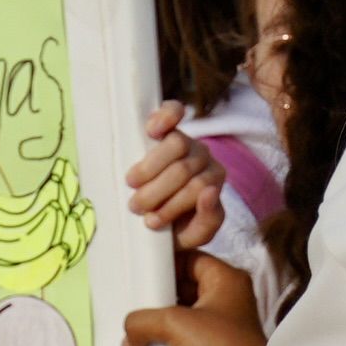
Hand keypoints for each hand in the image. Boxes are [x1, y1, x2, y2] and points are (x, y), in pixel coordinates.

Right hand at [122, 262, 269, 345]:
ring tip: (131, 323)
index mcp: (226, 279)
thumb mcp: (176, 323)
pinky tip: (141, 343)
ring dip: (158, 319)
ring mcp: (218, 323)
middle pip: (183, 285)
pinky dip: (164, 338)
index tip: (138, 270)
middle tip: (129, 299)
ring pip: (180, 311)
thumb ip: (144, 320)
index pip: (190, 259)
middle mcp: (224, 297)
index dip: (165, 263)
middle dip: (157, 293)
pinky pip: (181, 335)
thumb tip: (128, 336)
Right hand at [129, 103, 226, 246]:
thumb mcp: (195, 234)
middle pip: (182, 169)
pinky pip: (173, 111)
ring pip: (175, 144)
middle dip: (155, 193)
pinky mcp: (167, 125)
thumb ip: (209, 219)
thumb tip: (211, 191)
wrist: (154, 219)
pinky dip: (164, 117)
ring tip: (132, 184)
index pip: (198, 187)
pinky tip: (151, 130)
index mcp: (213, 180)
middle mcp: (203, 157)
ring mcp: (186, 139)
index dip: (172, 205)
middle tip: (136, 208)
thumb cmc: (176, 225)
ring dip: (149, 169)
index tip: (151, 222)